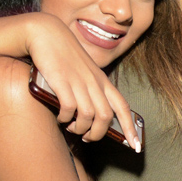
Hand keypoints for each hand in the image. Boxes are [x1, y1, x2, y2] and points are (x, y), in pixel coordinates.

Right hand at [24, 13, 141, 149]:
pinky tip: (60, 117)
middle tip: (87, 138)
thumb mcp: (84, 73)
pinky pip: (69, 109)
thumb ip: (91, 90)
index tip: (135, 147)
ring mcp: (79, 82)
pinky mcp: (62, 81)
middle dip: (97, 134)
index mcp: (102, 81)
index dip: (131, 129)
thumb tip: (93, 116)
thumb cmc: (65, 57)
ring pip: (88, 117)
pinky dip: (65, 119)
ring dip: (80, 128)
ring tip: (72, 127)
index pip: (123, 108)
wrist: (46, 33)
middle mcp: (94, 83)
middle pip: (105, 118)